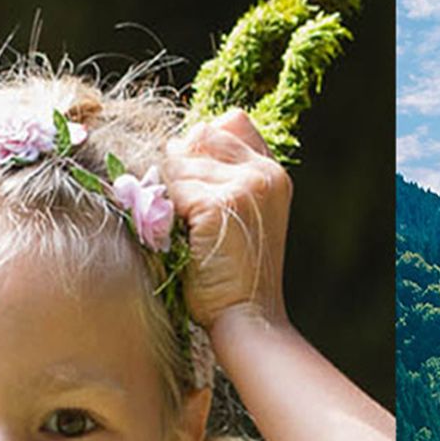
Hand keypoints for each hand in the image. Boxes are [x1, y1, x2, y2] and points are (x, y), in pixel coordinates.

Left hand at [165, 109, 293, 329]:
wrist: (246, 317)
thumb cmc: (232, 275)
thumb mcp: (238, 218)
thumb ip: (223, 178)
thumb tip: (176, 143)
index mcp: (272, 173)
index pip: (229, 123)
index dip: (199, 145)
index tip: (187, 181)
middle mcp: (264, 173)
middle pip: (199, 138)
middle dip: (177, 168)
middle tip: (178, 211)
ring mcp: (246, 186)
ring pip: (180, 164)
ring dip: (169, 194)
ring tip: (182, 231)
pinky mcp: (222, 204)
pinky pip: (174, 190)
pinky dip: (167, 214)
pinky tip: (180, 240)